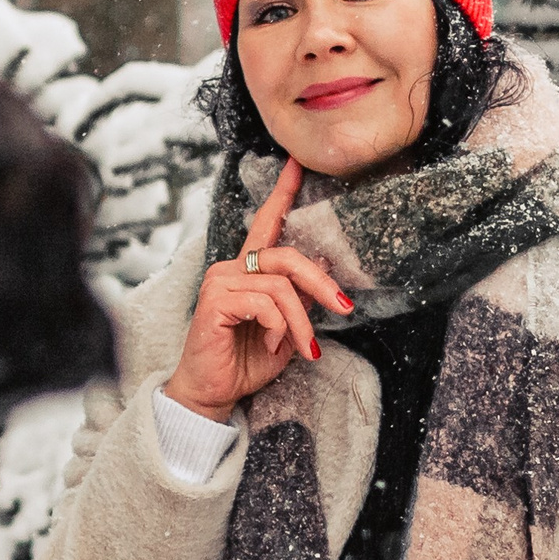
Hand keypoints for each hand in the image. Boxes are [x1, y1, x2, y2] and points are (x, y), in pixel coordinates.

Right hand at [162, 154, 355, 419]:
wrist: (213, 394)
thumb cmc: (244, 362)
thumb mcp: (285, 330)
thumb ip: (299, 300)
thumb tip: (324, 269)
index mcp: (247, 271)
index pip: (264, 223)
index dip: (282, 194)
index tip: (297, 165)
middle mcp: (230, 268)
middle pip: (286, 256)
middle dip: (321, 283)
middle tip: (344, 308)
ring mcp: (220, 281)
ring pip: (280, 286)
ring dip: (300, 322)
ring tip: (303, 349)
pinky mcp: (215, 300)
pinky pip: (264, 303)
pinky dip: (278, 327)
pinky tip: (269, 345)